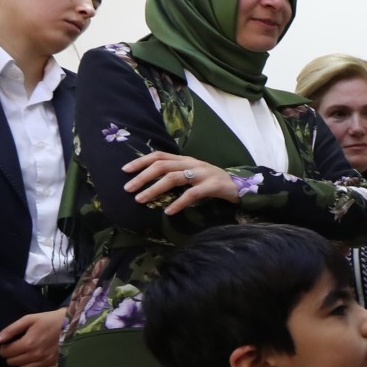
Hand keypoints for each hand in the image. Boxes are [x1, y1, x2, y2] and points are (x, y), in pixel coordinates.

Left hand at [0, 309, 65, 366]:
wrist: (75, 324)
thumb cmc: (51, 319)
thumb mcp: (29, 319)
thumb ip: (10, 330)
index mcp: (27, 344)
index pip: (6, 353)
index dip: (5, 347)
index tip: (11, 342)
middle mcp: (35, 356)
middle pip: (13, 362)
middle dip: (13, 355)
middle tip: (20, 347)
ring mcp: (45, 363)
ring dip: (23, 362)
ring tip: (30, 352)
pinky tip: (37, 362)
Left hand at [122, 152, 241, 215]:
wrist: (241, 186)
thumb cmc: (213, 182)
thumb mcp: (193, 174)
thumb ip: (176, 174)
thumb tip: (150, 182)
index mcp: (185, 160)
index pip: (159, 156)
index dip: (141, 161)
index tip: (125, 171)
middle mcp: (192, 163)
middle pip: (162, 166)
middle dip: (142, 177)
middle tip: (128, 189)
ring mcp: (202, 174)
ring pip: (173, 178)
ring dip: (154, 189)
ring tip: (141, 200)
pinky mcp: (212, 186)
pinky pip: (192, 194)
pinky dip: (178, 203)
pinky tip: (168, 211)